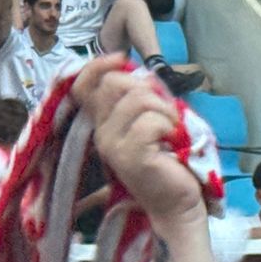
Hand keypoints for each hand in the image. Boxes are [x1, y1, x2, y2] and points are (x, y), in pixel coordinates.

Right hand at [75, 56, 203, 225]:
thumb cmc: (169, 160)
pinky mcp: (130, 156)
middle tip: (164, 111)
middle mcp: (102, 133)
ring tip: (171, 127)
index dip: (98, 65)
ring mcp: (112, 145)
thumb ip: (138, 98)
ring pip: (136, 98)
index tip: (122, 59)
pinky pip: (150, 121)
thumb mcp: (150, 121)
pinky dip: (169, 125)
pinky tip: (172, 140)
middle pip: (113, 84)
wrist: (177, 202)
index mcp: (103, 123)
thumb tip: (138, 72)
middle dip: (147, 88)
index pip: (83, 86)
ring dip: (163, 108)